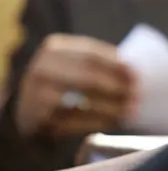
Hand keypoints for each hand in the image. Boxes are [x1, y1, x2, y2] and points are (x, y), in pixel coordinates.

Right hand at [15, 34, 137, 137]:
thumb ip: (99, 65)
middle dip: (117, 87)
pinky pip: (75, 122)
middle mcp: (42, 67)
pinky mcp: (38, 119)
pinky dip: (99, 122)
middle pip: (89, 77)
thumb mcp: (74, 66)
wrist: (27, 108)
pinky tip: (115, 122)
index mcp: (55, 48)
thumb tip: (135, 74)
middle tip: (138, 95)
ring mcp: (36, 94)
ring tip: (132, 111)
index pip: (92, 54)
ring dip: (113, 107)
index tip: (138, 75)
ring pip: (84, 100)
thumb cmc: (63, 83)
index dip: (117, 65)